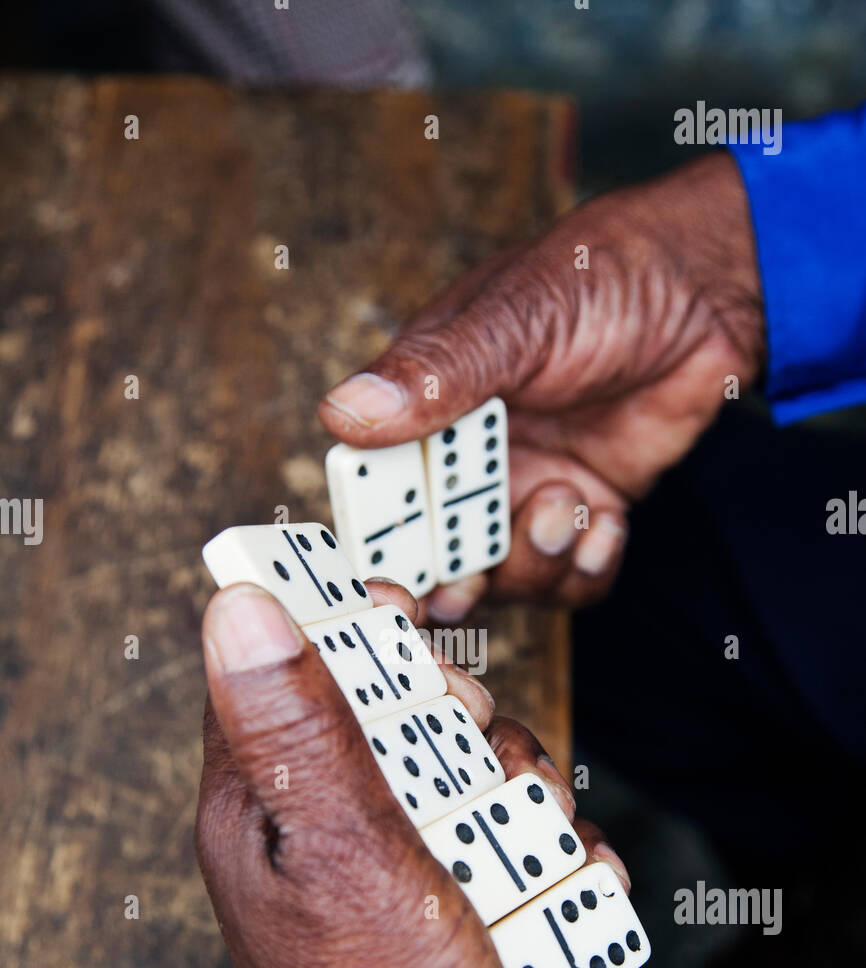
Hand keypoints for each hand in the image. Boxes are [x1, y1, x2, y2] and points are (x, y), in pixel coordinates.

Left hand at [196, 579, 629, 967]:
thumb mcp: (341, 856)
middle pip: (402, 706)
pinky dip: (546, 850)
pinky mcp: (448, 904)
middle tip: (478, 764)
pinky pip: (509, 833)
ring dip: (519, 790)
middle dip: (465, 724)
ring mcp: (389, 869)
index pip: (294, 660)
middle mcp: (318, 828)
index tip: (416, 637)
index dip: (358, 631)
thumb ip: (297, 726)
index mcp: (264, 802)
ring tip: (529, 849)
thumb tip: (235, 604)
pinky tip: (559, 886)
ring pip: (470, 766)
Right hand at [318, 152, 763, 621]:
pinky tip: (608, 520)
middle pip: (436, 557)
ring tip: (568, 504)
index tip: (392, 586)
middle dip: (454, 583)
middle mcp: (469, 459)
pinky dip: (588, 566)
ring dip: (535, 563)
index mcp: (427, 411)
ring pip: (506, 579)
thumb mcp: (513, 321)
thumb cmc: (601, 276)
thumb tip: (344, 413)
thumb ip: (434, 375)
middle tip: (473, 581)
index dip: (380, 548)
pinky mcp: (586, 507)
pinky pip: (573, 577)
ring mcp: (527, 487)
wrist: (709, 288)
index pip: (380, 494)